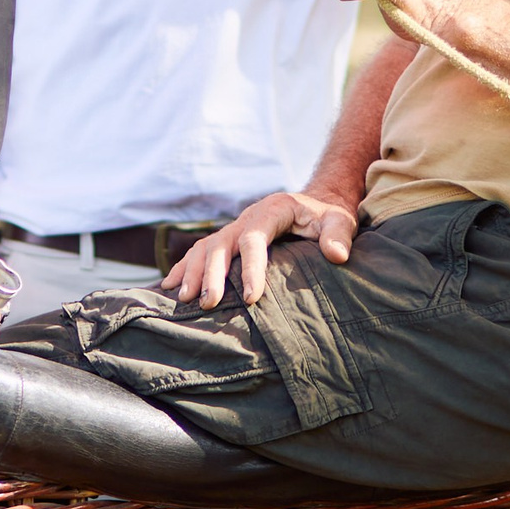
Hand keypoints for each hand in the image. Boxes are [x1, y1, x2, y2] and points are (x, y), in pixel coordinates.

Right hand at [160, 190, 356, 307]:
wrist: (316, 205)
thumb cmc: (328, 217)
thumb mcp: (340, 220)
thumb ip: (338, 235)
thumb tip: (336, 255)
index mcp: (272, 210)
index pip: (254, 239)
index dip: (251, 268)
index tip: (250, 298)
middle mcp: (247, 218)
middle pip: (222, 244)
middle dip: (212, 274)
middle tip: (208, 304)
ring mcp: (234, 228)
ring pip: (205, 248)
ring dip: (192, 272)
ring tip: (185, 300)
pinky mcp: (228, 240)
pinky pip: (199, 252)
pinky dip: (183, 268)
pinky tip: (169, 287)